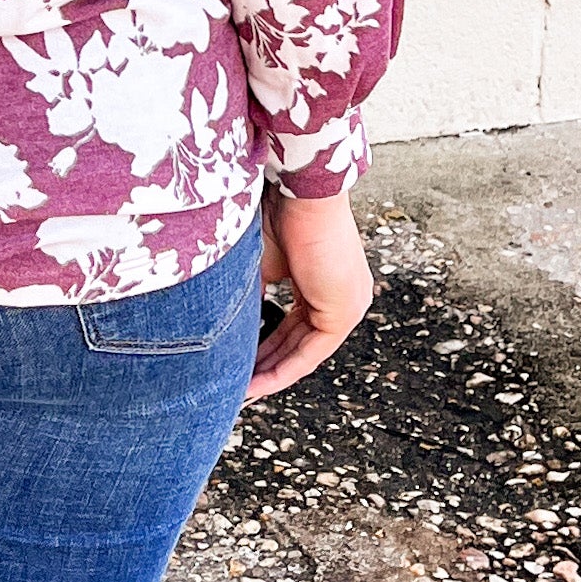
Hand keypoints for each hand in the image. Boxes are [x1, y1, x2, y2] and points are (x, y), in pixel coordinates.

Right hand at [243, 190, 373, 402]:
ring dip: (273, 372)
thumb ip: (255, 297)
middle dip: (267, 365)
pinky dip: (284, 368)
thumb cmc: (278, 213)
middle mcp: (344, 296)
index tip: (240, 362)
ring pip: (307, 352)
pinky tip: (257, 380)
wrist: (298, 191)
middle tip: (237, 383)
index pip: (296, 326)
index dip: (267, 347)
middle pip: (301, 343)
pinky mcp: (345, 310)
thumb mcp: (261, 264)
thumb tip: (231, 327)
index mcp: (326, 283)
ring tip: (243, 389)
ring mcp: (349, 304)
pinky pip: (313, 352)